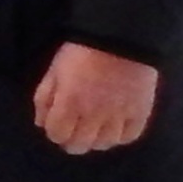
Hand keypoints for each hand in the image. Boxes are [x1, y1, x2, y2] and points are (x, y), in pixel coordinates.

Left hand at [32, 41, 159, 154]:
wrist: (121, 36)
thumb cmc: (82, 51)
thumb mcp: (55, 71)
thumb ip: (44, 98)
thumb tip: (41, 124)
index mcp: (69, 102)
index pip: (57, 134)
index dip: (55, 132)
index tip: (58, 126)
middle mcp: (93, 114)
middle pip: (80, 145)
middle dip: (72, 141)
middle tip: (75, 131)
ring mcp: (119, 115)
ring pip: (104, 144)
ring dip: (96, 140)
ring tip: (95, 129)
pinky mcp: (141, 111)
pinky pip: (130, 136)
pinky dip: (120, 136)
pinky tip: (115, 127)